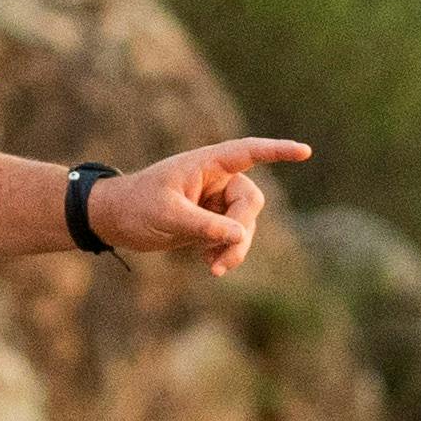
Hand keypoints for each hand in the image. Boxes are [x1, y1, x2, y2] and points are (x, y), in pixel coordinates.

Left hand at [89, 134, 307, 275]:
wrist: (114, 220)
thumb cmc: (136, 206)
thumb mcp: (168, 216)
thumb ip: (204, 226)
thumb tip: (239, 236)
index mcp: (206, 164)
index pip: (248, 152)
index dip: (277, 151)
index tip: (305, 152)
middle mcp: (216, 179)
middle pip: (249, 201)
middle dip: (241, 231)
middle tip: (222, 259)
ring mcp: (215, 201)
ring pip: (245, 224)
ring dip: (235, 248)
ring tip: (214, 269)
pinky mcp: (211, 221)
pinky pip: (233, 238)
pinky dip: (227, 252)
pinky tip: (209, 264)